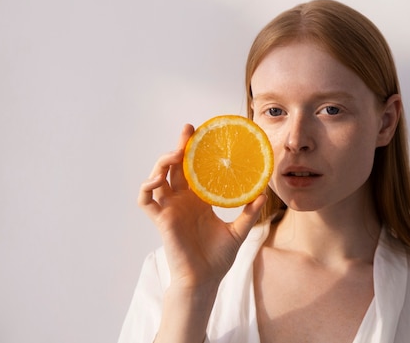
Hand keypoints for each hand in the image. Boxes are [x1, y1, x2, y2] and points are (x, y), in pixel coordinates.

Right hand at [137, 124, 265, 289]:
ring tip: (175, 154)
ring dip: (162, 163)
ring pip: (158, 178)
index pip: (194, 169)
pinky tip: (157, 179)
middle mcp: (182, 201)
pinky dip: (147, 187)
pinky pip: (145, 200)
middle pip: (176, 167)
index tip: (204, 134)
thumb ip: (249, 213)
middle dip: (179, 147)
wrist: (205, 280)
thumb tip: (264, 194)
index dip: (196, 152)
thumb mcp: (238, 231)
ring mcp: (170, 209)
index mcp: (199, 200)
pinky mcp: (161, 221)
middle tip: (188, 130)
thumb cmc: (218, 258)